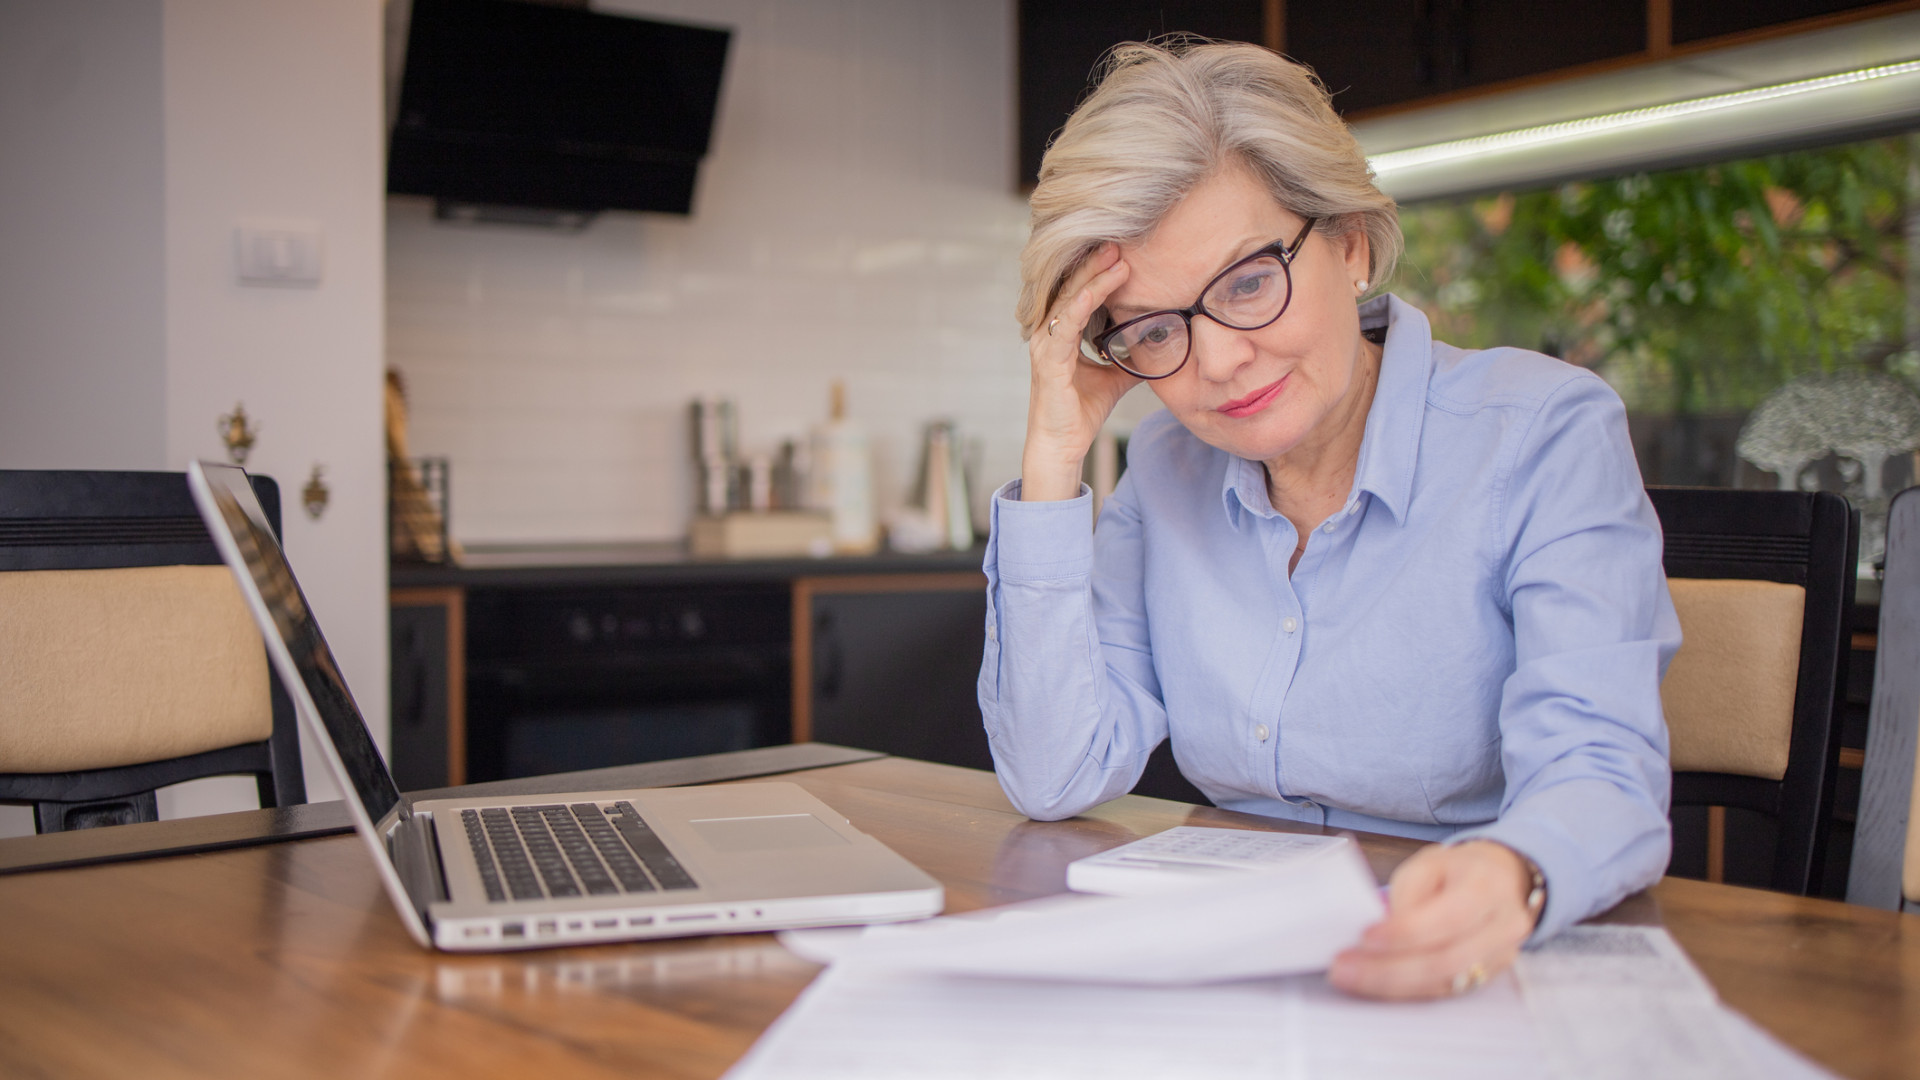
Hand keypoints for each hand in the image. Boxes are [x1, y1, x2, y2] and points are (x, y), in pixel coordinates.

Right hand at [1020, 243, 1139, 500]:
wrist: (1063, 445)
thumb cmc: (1082, 411)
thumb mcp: (1115, 376)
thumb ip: (1130, 356)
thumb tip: (1161, 342)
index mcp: (1061, 333)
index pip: (1080, 292)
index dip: (1099, 271)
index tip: (1124, 252)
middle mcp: (1048, 333)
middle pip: (1072, 287)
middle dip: (1096, 263)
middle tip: (1119, 240)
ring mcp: (1045, 345)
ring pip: (1069, 300)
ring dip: (1092, 277)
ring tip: (1115, 257)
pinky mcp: (1048, 361)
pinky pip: (1064, 325)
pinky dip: (1081, 304)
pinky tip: (1097, 289)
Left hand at [1328, 840, 1536, 1000]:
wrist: (1502, 879)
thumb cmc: (1458, 870)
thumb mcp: (1428, 863)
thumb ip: (1407, 894)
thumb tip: (1381, 930)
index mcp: (1488, 888)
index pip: (1447, 919)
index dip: (1405, 934)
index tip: (1364, 938)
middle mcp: (1503, 926)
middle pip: (1446, 961)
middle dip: (1389, 969)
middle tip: (1344, 968)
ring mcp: (1501, 956)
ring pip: (1444, 983)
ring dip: (1392, 985)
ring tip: (1351, 977)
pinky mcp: (1489, 976)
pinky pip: (1445, 991)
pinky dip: (1406, 990)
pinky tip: (1376, 983)